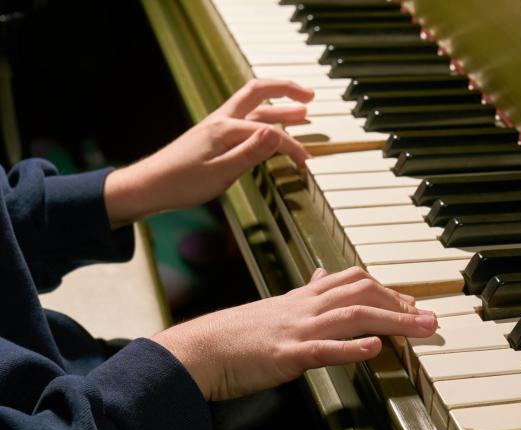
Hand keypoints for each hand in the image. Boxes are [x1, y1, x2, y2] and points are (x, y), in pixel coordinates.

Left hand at [104, 79, 313, 227]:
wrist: (148, 186)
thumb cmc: (181, 183)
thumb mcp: (221, 173)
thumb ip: (251, 152)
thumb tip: (277, 133)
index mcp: (225, 129)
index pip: (270, 133)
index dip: (292, 147)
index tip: (306, 163)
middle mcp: (221, 120)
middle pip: (259, 92)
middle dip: (286, 90)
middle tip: (310, 95)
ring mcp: (216, 127)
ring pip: (253, 106)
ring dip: (278, 105)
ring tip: (302, 110)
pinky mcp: (213, 137)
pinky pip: (244, 119)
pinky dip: (263, 118)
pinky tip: (269, 128)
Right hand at [152, 267, 437, 400]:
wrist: (199, 350)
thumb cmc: (237, 334)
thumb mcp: (275, 307)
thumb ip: (303, 293)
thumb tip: (322, 276)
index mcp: (303, 298)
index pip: (353, 281)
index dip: (386, 289)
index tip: (410, 302)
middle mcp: (305, 307)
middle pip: (361, 293)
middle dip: (400, 304)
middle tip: (429, 318)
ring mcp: (297, 329)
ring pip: (351, 317)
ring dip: (392, 322)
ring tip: (421, 330)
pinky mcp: (286, 354)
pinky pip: (323, 349)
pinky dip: (352, 349)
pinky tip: (376, 349)